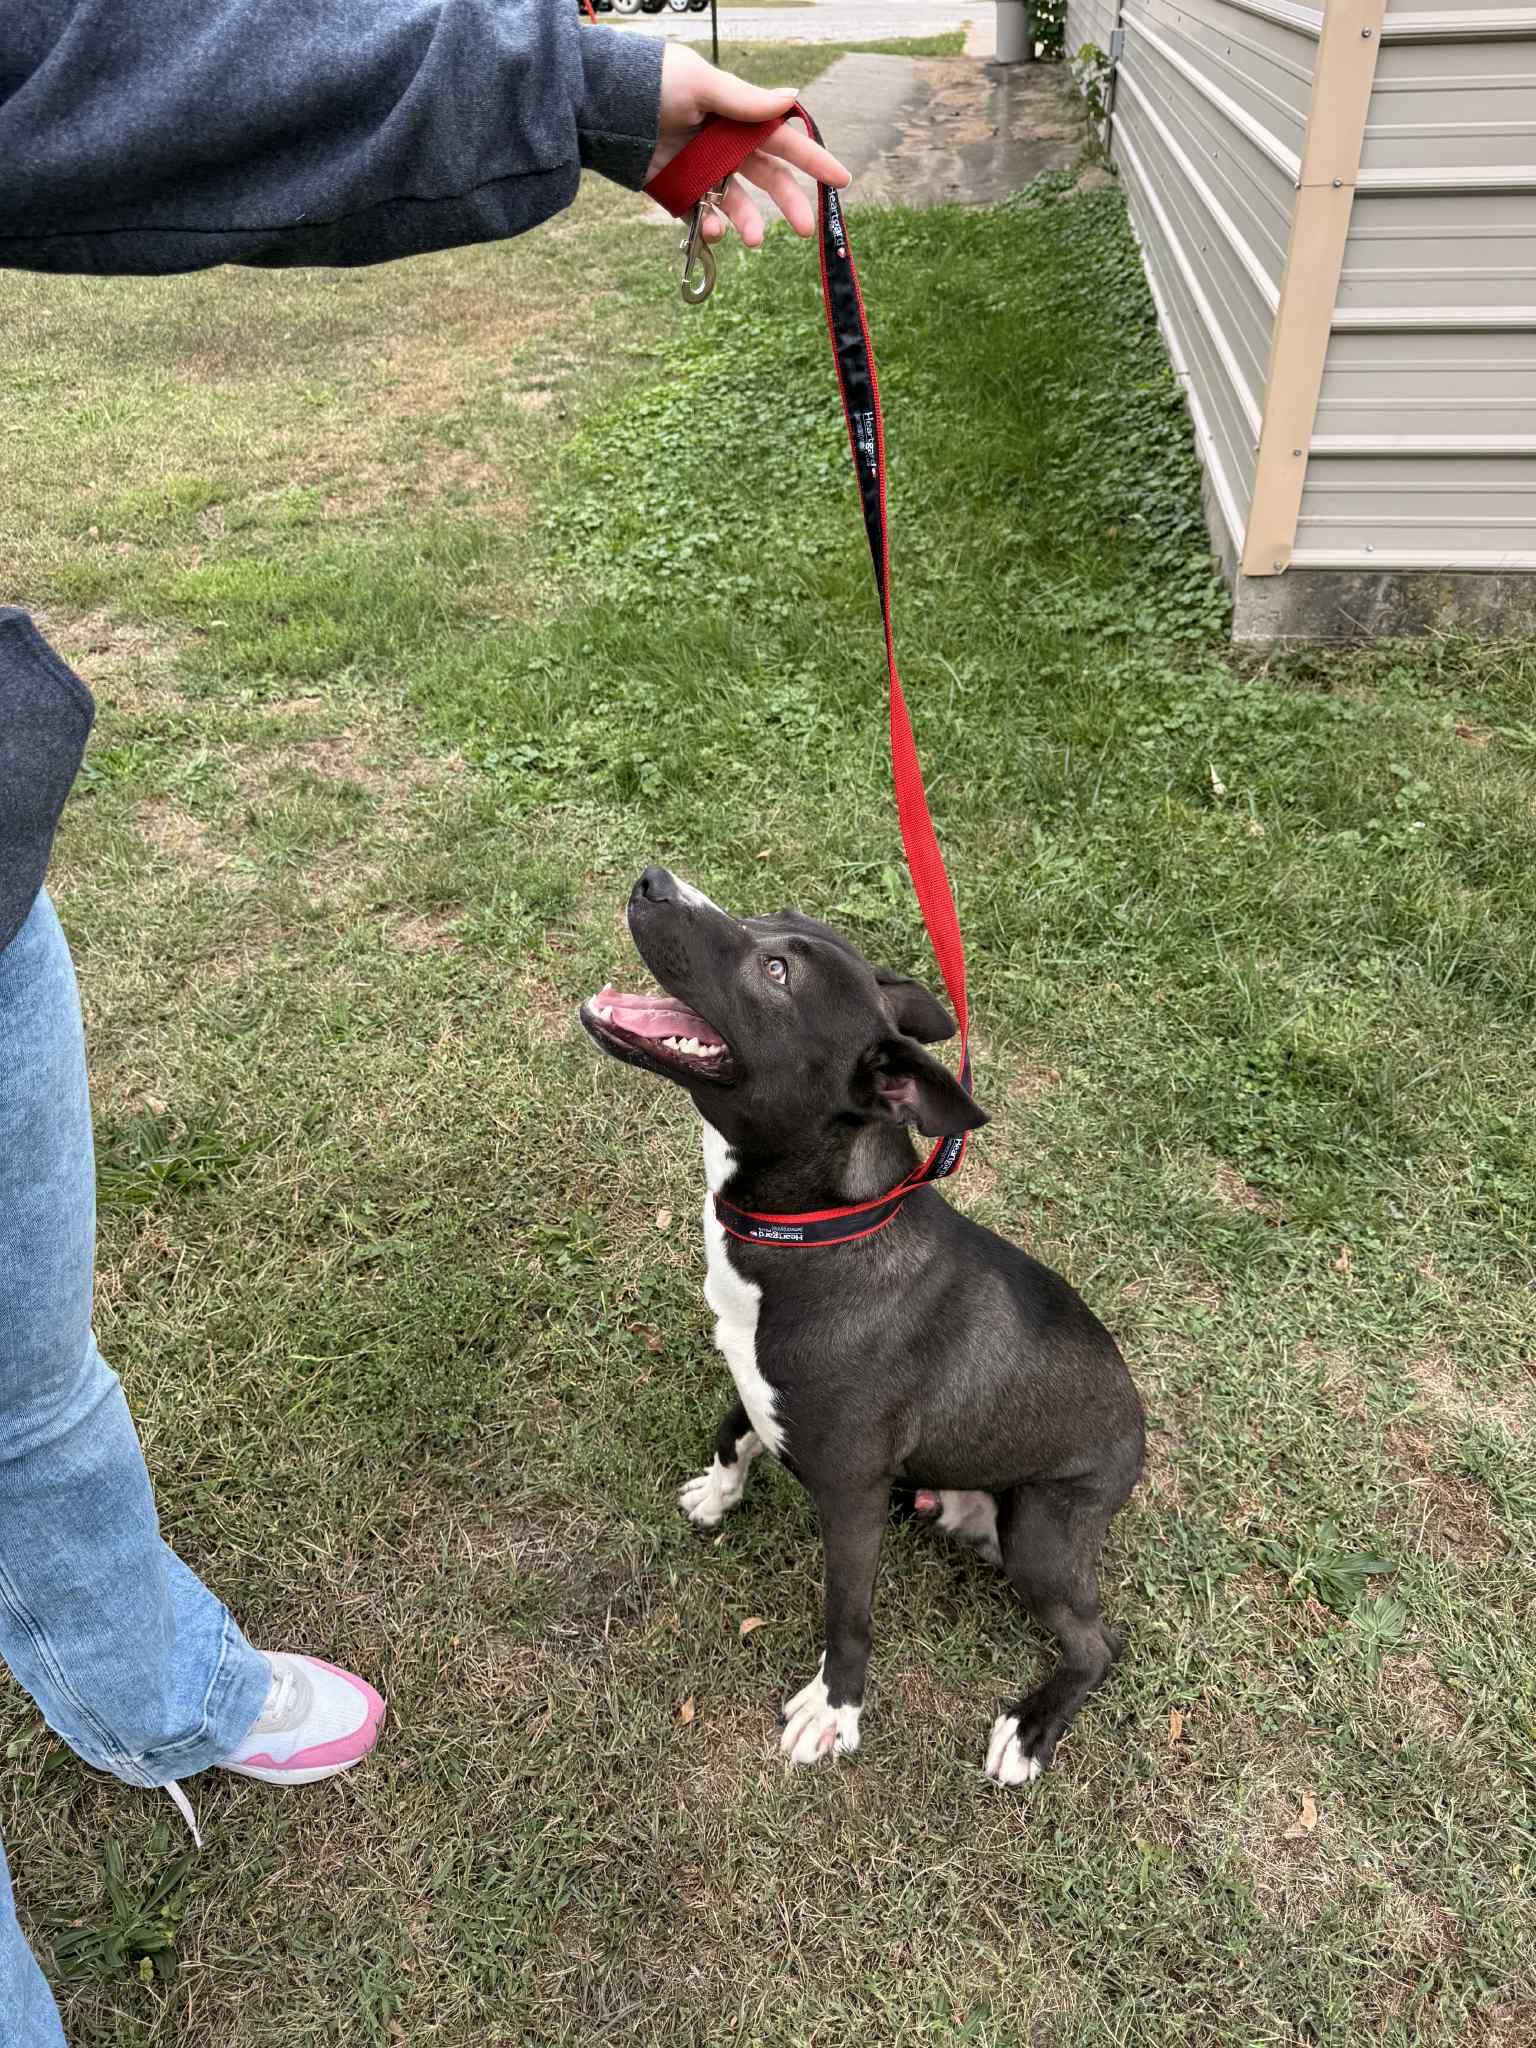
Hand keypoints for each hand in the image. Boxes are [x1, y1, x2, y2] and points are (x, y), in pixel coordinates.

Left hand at [647, 45, 850, 246]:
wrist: (600, 107)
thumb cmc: (650, 83)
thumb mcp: (700, 83)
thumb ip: (744, 100)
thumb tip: (791, 97)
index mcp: (736, 118)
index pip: (783, 140)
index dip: (813, 160)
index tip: (840, 180)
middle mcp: (723, 146)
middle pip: (767, 179)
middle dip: (789, 203)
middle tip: (805, 229)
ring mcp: (701, 172)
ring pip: (737, 203)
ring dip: (750, 222)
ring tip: (755, 239)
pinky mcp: (677, 193)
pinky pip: (702, 216)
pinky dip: (711, 227)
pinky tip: (714, 230)